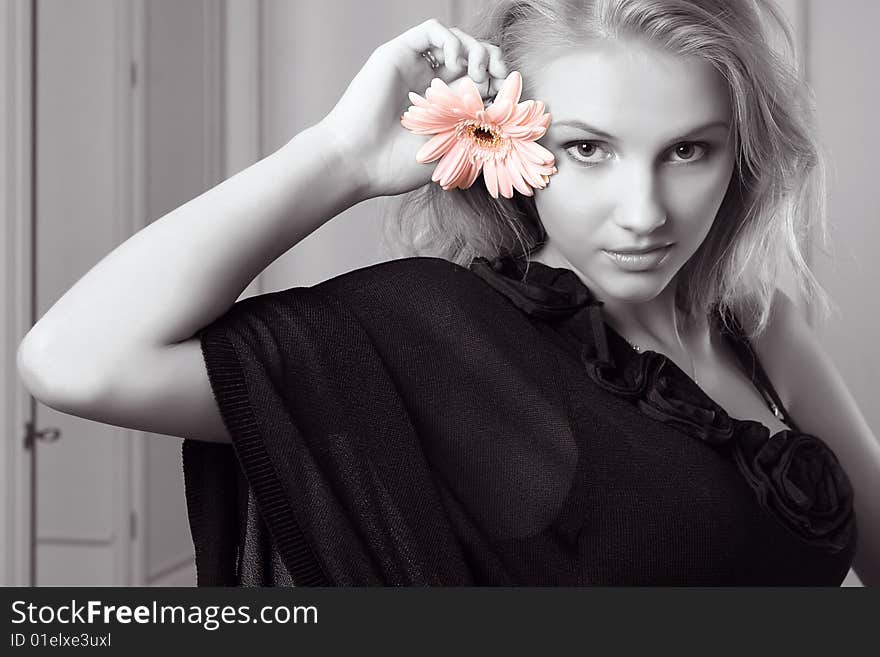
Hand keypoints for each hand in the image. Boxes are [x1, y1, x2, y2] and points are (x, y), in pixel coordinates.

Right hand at [315, 19, 508, 198]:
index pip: (483, 84)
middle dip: (495, 63)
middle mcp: (431, 87)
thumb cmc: (400, 165)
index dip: (501, 85)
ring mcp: (415, 69)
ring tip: (478, 73)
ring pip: (457, 40)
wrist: (359, 162)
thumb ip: (481, 123)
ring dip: (478, 50)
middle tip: (500, 79)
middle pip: (474, 58)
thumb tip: (509, 97)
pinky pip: (432, 31)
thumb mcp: (455, 146)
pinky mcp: (398, 54)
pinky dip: (452, 40)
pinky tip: (456, 64)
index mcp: (445, 111)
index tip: (509, 100)